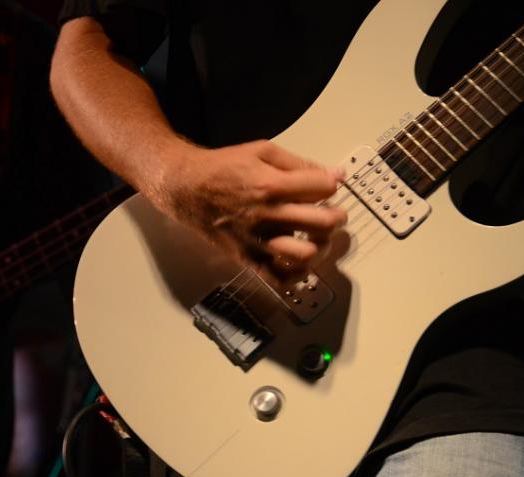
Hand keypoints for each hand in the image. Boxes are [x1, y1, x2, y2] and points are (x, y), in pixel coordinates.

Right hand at [151, 139, 345, 273]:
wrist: (186, 188)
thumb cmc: (222, 167)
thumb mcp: (262, 151)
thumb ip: (299, 163)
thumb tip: (334, 175)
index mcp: (271, 184)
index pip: (325, 188)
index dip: (332, 184)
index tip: (326, 185)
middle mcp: (267, 215)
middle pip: (324, 222)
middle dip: (337, 215)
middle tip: (333, 213)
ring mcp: (257, 240)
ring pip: (307, 254)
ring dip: (321, 246)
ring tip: (317, 238)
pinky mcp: (247, 258)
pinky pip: (279, 279)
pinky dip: (297, 275)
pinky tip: (299, 261)